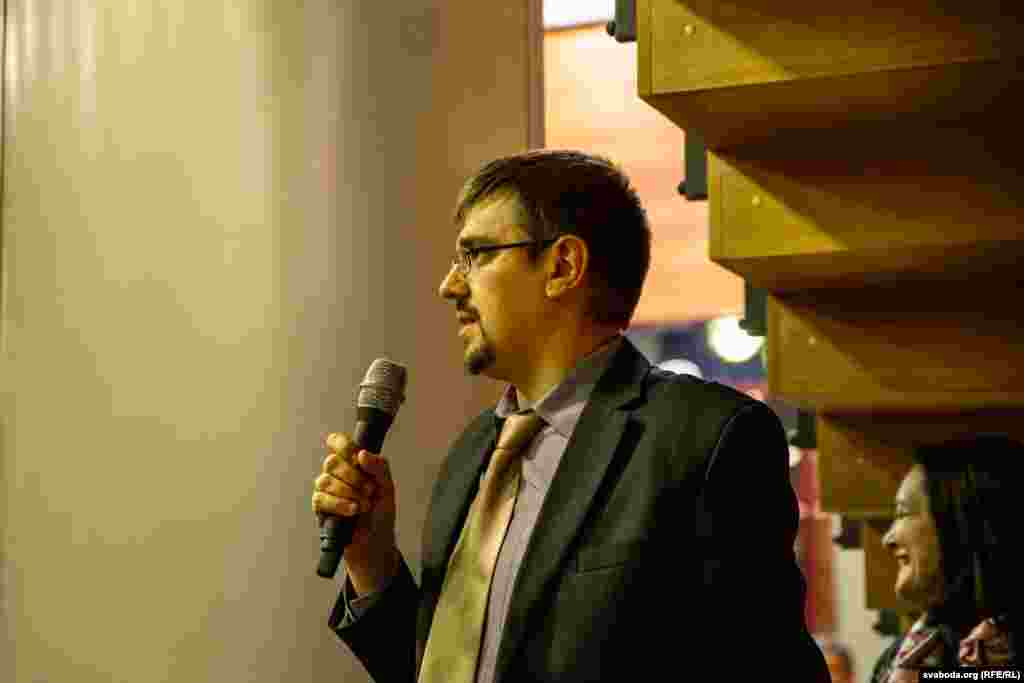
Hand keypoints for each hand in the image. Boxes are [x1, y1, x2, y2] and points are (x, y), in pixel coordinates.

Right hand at [313, 432, 398, 593]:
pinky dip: (339, 504)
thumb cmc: (381, 512)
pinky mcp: (320, 508)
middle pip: (331, 462)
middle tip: (369, 490)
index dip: (341, 443)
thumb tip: (361, 454)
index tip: (352, 453)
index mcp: (352, 463)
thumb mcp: (387, 486)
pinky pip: (321, 499)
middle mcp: (337, 474)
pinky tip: (353, 510)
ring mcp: (326, 490)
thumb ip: (378, 467)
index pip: (338, 443)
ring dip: (348, 492)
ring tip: (364, 504)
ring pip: (325, 480)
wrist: (376, 541)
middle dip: (353, 476)